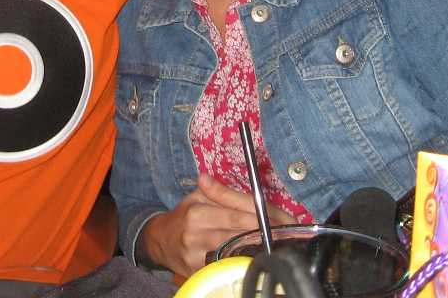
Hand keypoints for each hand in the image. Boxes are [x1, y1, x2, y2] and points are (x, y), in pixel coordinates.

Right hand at [139, 173, 296, 276]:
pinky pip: (226, 264)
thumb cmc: (183, 215)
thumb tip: (209, 177)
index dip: (259, 216)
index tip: (281, 219)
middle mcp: (197, 235)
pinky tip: (255, 255)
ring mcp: (198, 256)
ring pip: (235, 250)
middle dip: (264, 233)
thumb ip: (216, 191)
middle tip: (286, 232)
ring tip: (276, 243)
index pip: (235, 213)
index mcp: (197, 213)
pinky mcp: (199, 271)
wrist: (161, 241)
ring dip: (257, 247)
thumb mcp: (197, 198)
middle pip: (239, 233)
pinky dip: (242, 259)